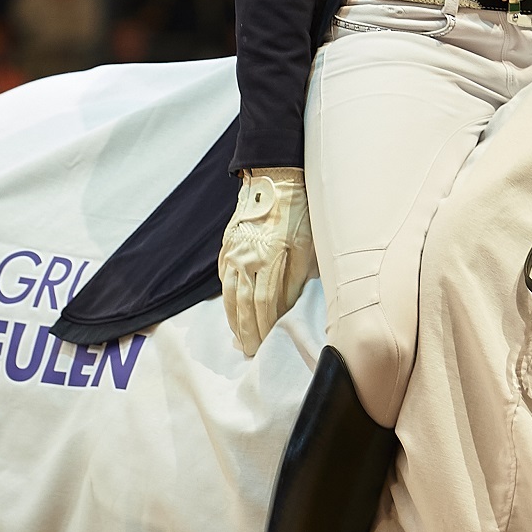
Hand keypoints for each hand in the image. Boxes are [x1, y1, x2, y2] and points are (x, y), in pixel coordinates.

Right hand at [219, 166, 313, 355]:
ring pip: (229, 295)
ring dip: (234, 320)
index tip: (267, 344)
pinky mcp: (226, 246)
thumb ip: (297, 278)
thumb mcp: (307, 245)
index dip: (265, 327)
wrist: (275, 180)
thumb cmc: (299, 213)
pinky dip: (226, 299)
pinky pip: (223, 279)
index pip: (264, 303)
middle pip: (243, 305)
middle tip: (251, 351)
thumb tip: (289, 308)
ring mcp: (233, 252)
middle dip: (247, 331)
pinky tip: (231, 311)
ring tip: (240, 339)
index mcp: (269, 258)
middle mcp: (246, 258)